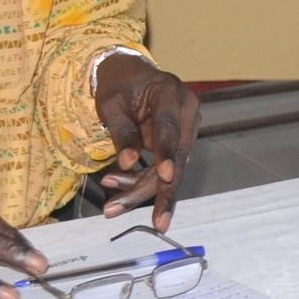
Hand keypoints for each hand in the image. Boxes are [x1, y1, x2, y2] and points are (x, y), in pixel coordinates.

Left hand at [93, 53, 200, 230]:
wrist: (129, 76)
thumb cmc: (118, 86)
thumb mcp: (111, 105)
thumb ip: (121, 132)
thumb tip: (128, 163)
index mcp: (170, 93)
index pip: (169, 127)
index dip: (166, 153)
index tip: (165, 177)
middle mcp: (187, 111)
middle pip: (176, 157)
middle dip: (158, 191)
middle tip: (153, 222)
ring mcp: (186, 129)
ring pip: (171, 170)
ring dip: (141, 190)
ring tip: (111, 208)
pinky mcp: (179, 143)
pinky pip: (163, 169)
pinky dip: (140, 180)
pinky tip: (115, 183)